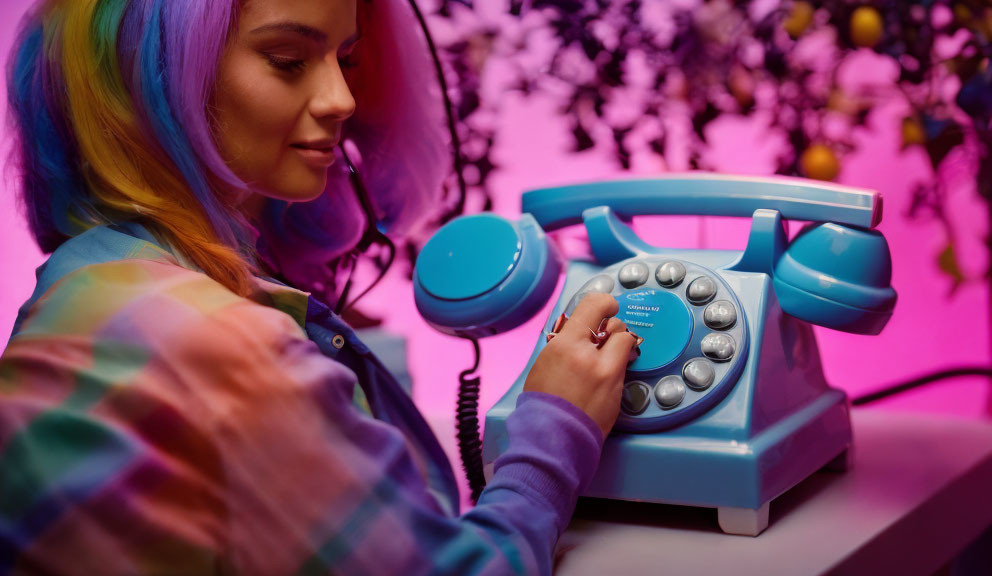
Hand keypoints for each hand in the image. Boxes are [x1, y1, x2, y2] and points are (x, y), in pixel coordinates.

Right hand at [523, 293, 637, 438]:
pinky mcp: (619, 392)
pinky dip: (615, 370)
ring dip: (617, 348)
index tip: (607, 305)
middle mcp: (592, 357)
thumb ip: (567, 341)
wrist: (551, 437)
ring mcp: (609, 375)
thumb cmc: (542, 402)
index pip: (596, 306)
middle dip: (611, 329)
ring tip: (603, 359)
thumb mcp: (546, 360)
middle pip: (617, 325)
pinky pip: (623, 370)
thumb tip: (582, 330)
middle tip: (602, 338)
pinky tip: (601, 381)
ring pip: (625, 345)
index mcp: (568, 345)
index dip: (605, 302)